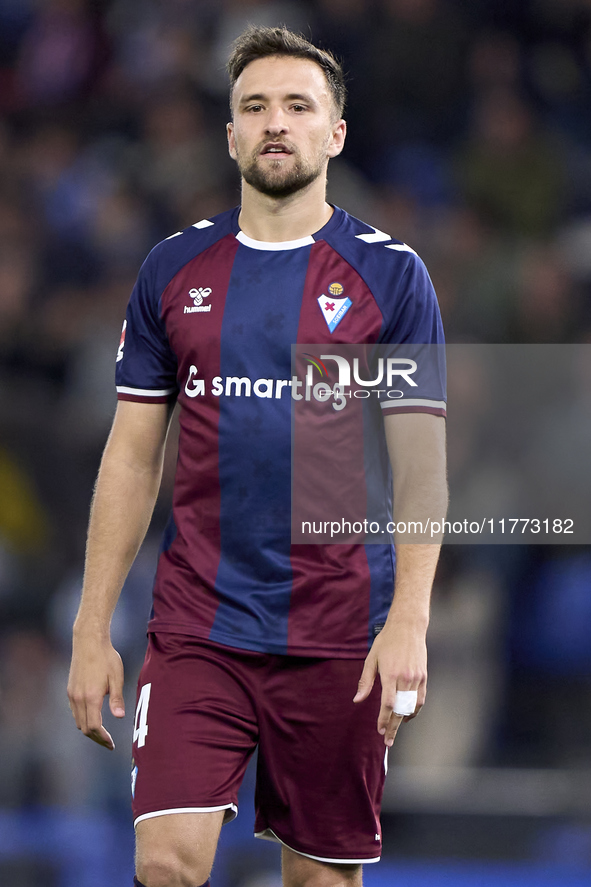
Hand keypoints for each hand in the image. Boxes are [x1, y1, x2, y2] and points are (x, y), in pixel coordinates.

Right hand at [67, 635, 124, 749]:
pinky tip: (94, 717)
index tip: (111, 744)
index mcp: (91, 697)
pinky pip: (75, 712)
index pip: (94, 727)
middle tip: (108, 743)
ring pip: (78, 721)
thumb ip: (117, 698)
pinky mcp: (70, 690)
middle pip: (84, 728)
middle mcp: (78, 698)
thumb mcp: (116, 676)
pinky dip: (83, 719)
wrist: (88, 642)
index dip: (102, 738)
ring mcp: (72, 694)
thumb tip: (119, 717)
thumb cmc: (106, 657)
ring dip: (89, 730)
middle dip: (96, 738)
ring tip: (102, 733)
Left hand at [353, 620, 426, 746]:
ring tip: (396, 730)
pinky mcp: (423, 676)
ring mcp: (416, 678)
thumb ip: (365, 681)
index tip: (380, 730)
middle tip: (388, 741)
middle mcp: (405, 678)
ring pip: (412, 707)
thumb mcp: (371, 658)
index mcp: (390, 674)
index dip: (384, 720)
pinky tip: (407, 715)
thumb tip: (357, 699)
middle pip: (400, 710)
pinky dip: (415, 710)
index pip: (387, 704)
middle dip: (393, 727)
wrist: (408, 627)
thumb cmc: (387, 641)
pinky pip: (421, 699)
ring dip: (404, 720)